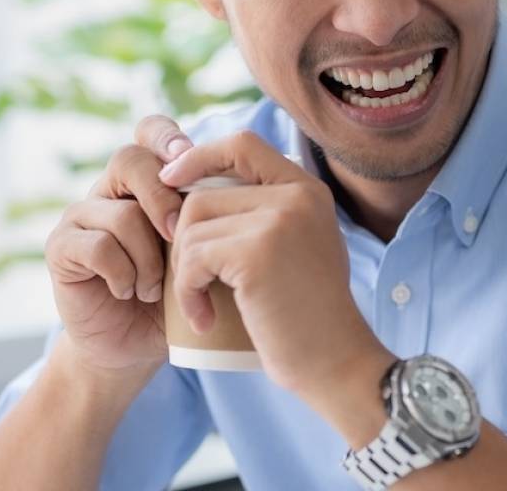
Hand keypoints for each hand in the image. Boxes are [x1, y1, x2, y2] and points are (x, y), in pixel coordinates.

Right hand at [44, 116, 195, 376]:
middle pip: (129, 159)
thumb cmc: (176, 297)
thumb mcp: (200, 253)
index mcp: (145, 181)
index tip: (189, 157)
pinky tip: (130, 292)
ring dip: (147, 257)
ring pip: (120, 213)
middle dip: (162, 197)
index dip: (167, 137)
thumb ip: (209, 218)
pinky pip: (99, 246)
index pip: (149, 132)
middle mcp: (110, 190)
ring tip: (155, 288)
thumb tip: (242, 186)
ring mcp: (82, 216)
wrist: (134, 347)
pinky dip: (124, 274)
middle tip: (179, 235)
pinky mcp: (62, 246)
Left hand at [159, 131, 391, 402]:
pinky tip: (202, 318)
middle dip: (183, 239)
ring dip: (184, 270)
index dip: (199, 157)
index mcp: (307, 190)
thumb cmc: (308, 318)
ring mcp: (279, 220)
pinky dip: (186, 290)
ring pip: (192, 225)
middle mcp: (297, 195)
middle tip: (191, 280)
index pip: (242, 144)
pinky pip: (192, 258)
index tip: (171, 182)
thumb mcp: (297, 249)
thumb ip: (265, 214)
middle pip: (203, 194)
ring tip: (200, 304)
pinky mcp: (257, 252)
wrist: (335, 363)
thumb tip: (194, 190)